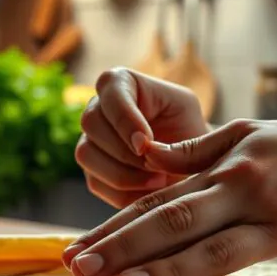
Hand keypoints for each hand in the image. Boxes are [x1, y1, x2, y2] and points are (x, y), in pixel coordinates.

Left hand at [63, 115, 276, 275]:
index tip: (75, 246)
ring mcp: (261, 212)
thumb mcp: (244, 132)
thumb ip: (193, 152)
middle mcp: (233, 187)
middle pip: (164, 220)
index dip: (112, 225)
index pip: (155, 200)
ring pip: (195, 242)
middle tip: (73, 267)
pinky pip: (231, 258)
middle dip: (116, 246)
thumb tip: (147, 158)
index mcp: (219, 165)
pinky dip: (191, 272)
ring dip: (147, 266)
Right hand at [76, 68, 207, 208]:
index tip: (145, 144)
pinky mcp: (91, 171)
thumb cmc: (189, 129)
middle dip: (125, 151)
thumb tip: (141, 150)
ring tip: (157, 180)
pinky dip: (124, 192)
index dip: (124, 120)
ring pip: (86, 154)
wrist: (190, 161)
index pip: (109, 91)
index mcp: (120, 83)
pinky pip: (95, 183)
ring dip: (123, 174)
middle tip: (157, 166)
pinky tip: (148, 190)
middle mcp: (97, 109)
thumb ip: (158, 118)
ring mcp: (89, 140)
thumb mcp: (187, 113)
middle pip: (91, 123)